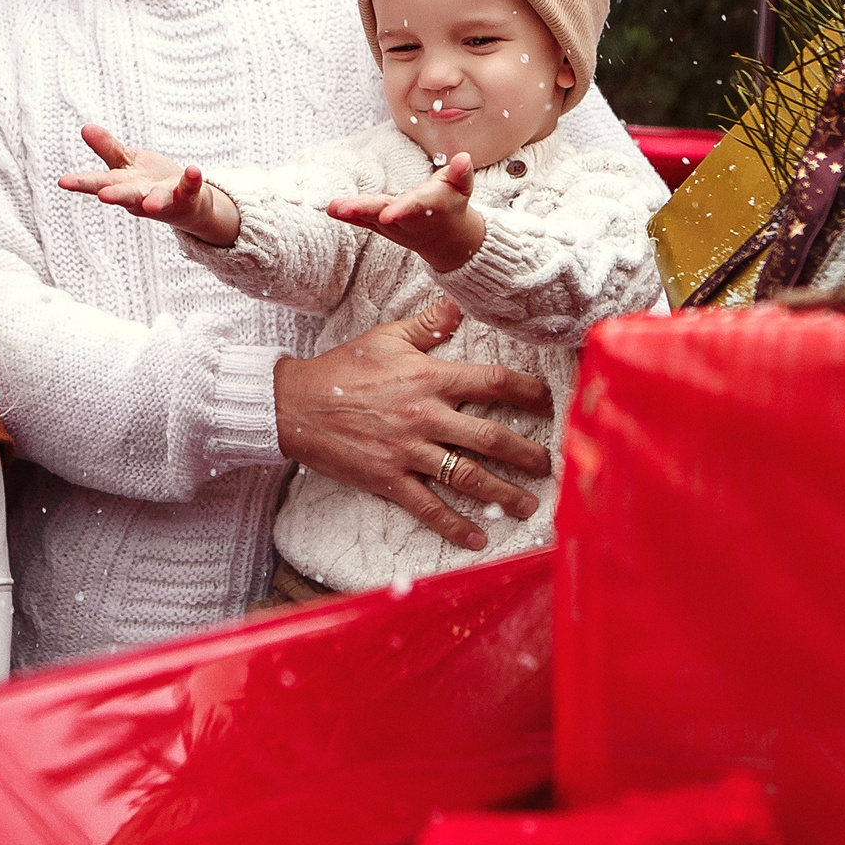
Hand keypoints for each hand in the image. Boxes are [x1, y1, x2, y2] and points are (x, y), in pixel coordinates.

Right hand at [57, 123, 240, 247]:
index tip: (63, 182)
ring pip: (158, 200)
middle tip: (103, 196)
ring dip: (155, 201)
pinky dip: (192, 179)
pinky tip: (193, 169)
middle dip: (115, 196)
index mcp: (121, 185)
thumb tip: (85, 127)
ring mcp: (164, 198)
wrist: (185, 203)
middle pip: (126, 196)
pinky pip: (190, 187)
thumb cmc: (148, 181)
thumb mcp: (125, 162)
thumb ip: (107, 147)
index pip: (98, 183)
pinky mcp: (187, 195)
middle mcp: (140, 195)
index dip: (80, 183)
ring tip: (152, 204)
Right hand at [273, 299, 552, 551]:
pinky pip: (429, 507)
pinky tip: (478, 540)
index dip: (527, 392)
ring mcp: (408, 451)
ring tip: (527, 506)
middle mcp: (425, 416)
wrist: (295, 405)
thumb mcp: (385, 338)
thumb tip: (458, 305)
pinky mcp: (389, 479)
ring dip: (503, 494)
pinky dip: (455, 526)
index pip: (492, 381)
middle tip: (549, 466)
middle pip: (491, 437)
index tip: (549, 403)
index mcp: (429, 377)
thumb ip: (427, 325)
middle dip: (526, 455)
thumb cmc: (342, 369)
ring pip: (468, 476)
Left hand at [327, 151, 487, 272]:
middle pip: (384, 214)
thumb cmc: (452, 204)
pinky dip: (348, 215)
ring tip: (332, 207)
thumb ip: (461, 174)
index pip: (414, 208)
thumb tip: (463, 158)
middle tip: (343, 209)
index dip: (402, 210)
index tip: (387, 215)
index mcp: (429, 208)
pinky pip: (363, 220)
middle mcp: (408, 220)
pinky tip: (331, 209)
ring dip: (351, 213)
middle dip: (365, 211)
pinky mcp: (381, 226)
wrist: (447, 239)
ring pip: (369, 219)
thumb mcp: (462, 187)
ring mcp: (393, 226)